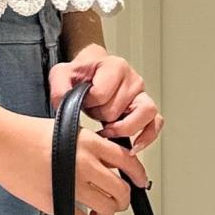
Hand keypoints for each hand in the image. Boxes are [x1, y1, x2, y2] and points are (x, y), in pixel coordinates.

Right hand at [0, 101, 150, 214]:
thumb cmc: (26, 134)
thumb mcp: (66, 129)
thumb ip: (88, 146)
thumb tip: (105, 164)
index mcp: (90, 143)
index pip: (128, 162)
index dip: (139, 176)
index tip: (140, 184)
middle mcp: (85, 163)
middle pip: (121, 192)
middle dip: (122, 202)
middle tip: (115, 204)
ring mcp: (71, 184)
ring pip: (106, 210)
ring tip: (97, 214)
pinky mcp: (54, 201)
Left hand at [47, 44, 164, 161]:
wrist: (92, 70)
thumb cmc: (81, 73)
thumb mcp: (62, 74)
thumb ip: (59, 88)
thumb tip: (62, 104)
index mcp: (114, 67)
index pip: (101, 94)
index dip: (88, 103)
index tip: (83, 101)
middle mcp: (132, 80)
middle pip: (117, 109)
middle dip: (100, 116)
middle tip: (92, 112)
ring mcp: (141, 95)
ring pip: (145, 115)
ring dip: (123, 128)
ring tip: (108, 131)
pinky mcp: (145, 108)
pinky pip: (155, 124)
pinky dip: (146, 138)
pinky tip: (133, 148)